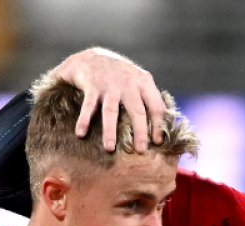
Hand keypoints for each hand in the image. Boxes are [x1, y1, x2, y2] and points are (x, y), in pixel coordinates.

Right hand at [51, 48, 166, 152]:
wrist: (93, 56)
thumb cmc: (121, 75)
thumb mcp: (139, 80)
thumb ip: (150, 98)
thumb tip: (164, 126)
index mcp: (144, 83)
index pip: (157, 106)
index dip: (158, 125)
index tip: (157, 142)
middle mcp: (129, 84)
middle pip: (137, 111)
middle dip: (140, 132)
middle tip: (140, 150)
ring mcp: (110, 85)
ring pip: (111, 111)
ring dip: (110, 130)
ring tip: (110, 148)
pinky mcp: (92, 86)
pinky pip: (88, 106)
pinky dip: (83, 120)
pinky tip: (81, 133)